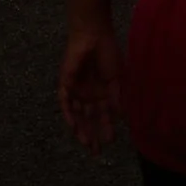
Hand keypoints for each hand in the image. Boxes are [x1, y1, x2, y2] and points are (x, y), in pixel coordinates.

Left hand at [58, 21, 123, 149]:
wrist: (94, 34)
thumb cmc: (107, 52)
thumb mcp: (116, 79)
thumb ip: (117, 98)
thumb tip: (120, 118)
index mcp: (101, 93)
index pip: (102, 116)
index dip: (105, 129)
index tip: (110, 142)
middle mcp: (88, 93)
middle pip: (88, 119)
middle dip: (93, 134)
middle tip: (97, 151)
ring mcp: (76, 89)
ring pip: (77, 114)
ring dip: (80, 129)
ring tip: (87, 143)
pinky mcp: (66, 82)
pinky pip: (65, 101)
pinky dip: (68, 114)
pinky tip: (73, 127)